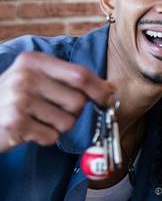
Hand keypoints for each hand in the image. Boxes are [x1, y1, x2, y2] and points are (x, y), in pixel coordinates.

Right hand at [0, 51, 115, 151]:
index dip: (99, 89)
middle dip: (72, 113)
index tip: (107, 98)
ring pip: (67, 122)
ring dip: (57, 127)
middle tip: (52, 112)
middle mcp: (25, 77)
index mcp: (34, 62)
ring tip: (36, 120)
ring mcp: (19, 100)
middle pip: (77, 102)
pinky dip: (44, 138)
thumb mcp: (34, 79)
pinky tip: (28, 130)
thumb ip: (67, 80)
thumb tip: (110, 89)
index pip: (79, 74)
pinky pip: (51, 137)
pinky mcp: (16, 123)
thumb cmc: (12, 100)